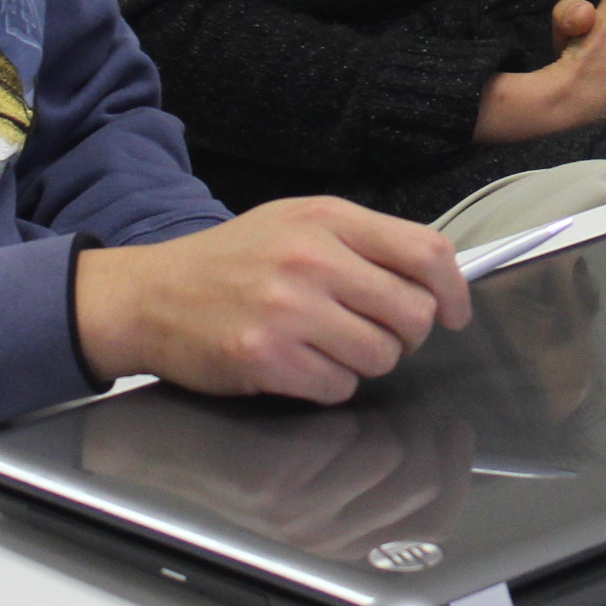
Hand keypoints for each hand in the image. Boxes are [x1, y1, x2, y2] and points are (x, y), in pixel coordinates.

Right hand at [75, 196, 471, 404]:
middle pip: (411, 312)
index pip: (426, 251)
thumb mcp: (297, 223)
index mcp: (328, 219)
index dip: (453, 290)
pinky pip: (338, 386)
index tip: (454, 313)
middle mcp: (312, 259)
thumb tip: (433, 278)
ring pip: (381, 355)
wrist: (151, 295)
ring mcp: (288, 310)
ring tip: (330, 346)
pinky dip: (329, 384)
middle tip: (380, 334)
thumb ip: (362, 242)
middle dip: (406, 334)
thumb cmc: (231, 261)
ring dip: (366, 361)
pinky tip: (301, 365)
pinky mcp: (266, 357)